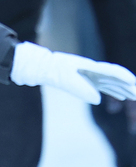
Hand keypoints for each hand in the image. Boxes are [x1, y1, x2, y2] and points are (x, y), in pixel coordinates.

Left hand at [10, 42, 135, 104]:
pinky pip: (104, 87)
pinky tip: (121, 97)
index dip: (124, 78)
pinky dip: (114, 92)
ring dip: (124, 90)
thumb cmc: (51, 70)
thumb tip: (98, 99)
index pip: (112, 71)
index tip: (134, 84)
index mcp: (90, 66)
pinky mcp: (85, 81)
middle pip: (116, 78)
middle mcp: (93, 70)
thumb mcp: (63, 79)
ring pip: (112, 83)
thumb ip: (80, 88)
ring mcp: (90, 75)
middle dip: (129, 86)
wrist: (40, 66)